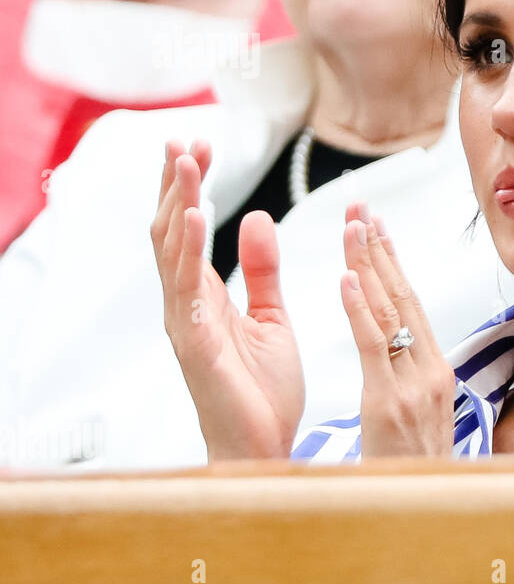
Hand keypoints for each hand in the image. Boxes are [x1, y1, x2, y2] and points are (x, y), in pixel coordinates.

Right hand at [150, 140, 305, 459]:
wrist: (266, 444)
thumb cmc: (263, 389)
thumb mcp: (272, 316)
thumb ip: (262, 269)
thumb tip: (257, 218)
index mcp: (205, 295)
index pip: (190, 230)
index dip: (191, 187)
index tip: (200, 146)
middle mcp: (187, 303)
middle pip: (172, 231)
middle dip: (177, 183)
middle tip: (184, 138)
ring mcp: (186, 322)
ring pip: (173, 251)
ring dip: (179, 202)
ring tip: (186, 160)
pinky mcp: (196, 343)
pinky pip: (188, 288)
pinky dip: (191, 248)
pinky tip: (198, 215)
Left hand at [339, 205, 454, 458]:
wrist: (424, 513)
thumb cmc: (412, 472)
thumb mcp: (418, 420)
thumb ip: (409, 382)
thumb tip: (398, 352)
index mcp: (436, 372)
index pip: (411, 305)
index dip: (392, 263)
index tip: (376, 228)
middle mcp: (430, 371)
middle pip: (403, 298)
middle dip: (380, 251)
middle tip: (362, 209)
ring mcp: (414, 385)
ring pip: (388, 314)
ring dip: (368, 266)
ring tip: (352, 227)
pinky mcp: (389, 403)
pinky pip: (372, 348)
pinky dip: (358, 310)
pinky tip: (345, 278)